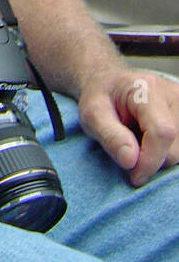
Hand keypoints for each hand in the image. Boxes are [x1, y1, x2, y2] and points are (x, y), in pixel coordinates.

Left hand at [77, 67, 178, 185]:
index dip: (150, 161)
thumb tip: (131, 161)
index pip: (162, 132)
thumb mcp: (92, 115)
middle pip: (175, 148)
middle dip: (152, 161)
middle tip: (128, 151)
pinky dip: (166, 153)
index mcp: (148, 89)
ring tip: (140, 142)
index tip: (134, 176)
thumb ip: (110, 136)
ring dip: (159, 157)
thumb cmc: (101, 99)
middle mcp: (173, 95)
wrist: (112, 86)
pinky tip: (151, 143)